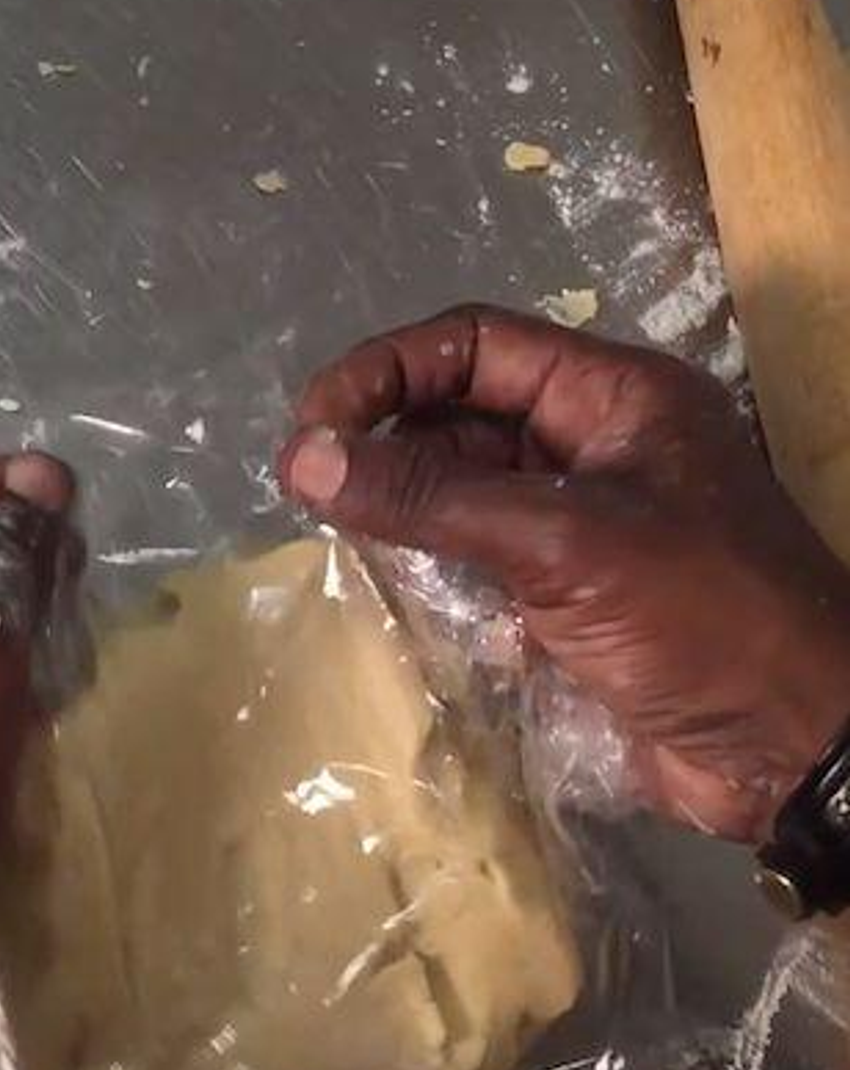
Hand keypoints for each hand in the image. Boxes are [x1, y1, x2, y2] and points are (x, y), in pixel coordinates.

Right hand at [280, 305, 849, 841]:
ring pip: (457, 488)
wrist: (795, 752)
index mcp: (612, 396)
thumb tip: (302, 457)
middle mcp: (589, 445)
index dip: (387, 369)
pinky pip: (471, 558)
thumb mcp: (566, 542)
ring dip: (395, 506)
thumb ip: (431, 495)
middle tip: (304, 485)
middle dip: (382, 437)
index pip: (476, 344)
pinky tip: (381, 585)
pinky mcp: (559, 594)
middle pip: (459, 412)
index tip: (314, 422)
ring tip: (330, 531)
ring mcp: (574, 523)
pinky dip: (424, 567)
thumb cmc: (702, 618)